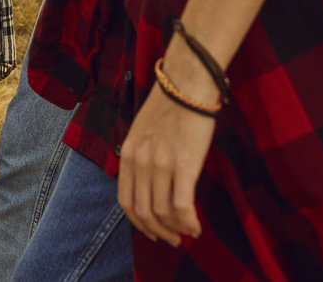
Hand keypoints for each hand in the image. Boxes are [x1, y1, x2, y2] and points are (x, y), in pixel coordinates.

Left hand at [116, 46, 217, 244]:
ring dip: (176, 230)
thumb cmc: (170, 105)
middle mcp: (140, 162)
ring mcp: (160, 164)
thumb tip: (148, 183)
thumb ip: (141, 156)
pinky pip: (182, 206)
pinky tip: (197, 227)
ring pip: (162, 213)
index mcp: (127, 154)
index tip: (152, 231)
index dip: (139, 223)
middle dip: (157, 232)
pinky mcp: (184, 165)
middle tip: (172, 240)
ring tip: (188, 234)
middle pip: (143, 212)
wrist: (187, 83)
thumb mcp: (142, 131)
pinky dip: (189, 223)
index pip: (125, 201)